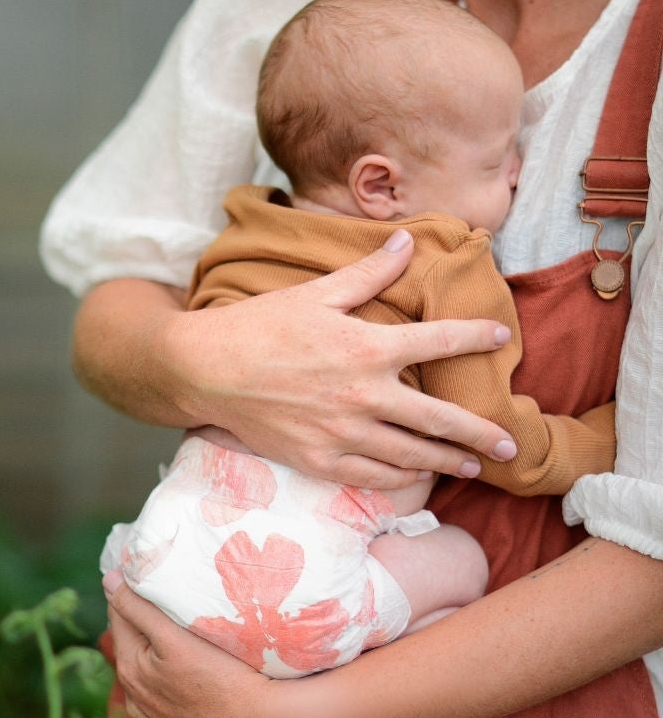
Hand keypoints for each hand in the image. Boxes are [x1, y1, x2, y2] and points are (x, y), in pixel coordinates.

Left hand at [105, 573, 313, 717]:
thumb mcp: (174, 637)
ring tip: (191, 643)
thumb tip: (108, 579)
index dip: (134, 594)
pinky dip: (181, 692)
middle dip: (150, 626)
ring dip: (163, 659)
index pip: (120, 616)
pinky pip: (175, 707)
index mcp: (129, 670)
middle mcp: (136, 702)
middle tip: (176, 606)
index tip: (152, 578)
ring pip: (154, 678)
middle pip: (137, 647)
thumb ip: (137, 608)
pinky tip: (202, 683)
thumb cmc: (222, 678)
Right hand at [167, 229, 515, 487]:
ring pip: (411, 454)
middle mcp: (364, 396)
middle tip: (512, 444)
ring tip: (474, 464)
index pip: (438, 341)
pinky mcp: (318, 460)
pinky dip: (399, 477)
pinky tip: (416, 476)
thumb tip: (407, 240)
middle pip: (440, 418)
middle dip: (482, 431)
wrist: (206, 371)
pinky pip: (371, 475)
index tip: (501, 336)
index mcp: (367, 348)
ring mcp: (342, 434)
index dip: (475, 336)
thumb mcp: (315, 292)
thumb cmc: (258, 326)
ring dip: (448, 460)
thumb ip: (368, 271)